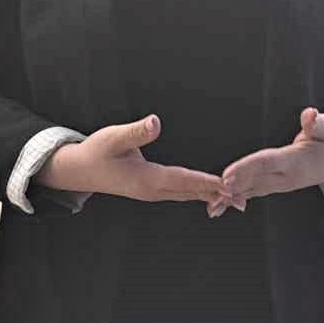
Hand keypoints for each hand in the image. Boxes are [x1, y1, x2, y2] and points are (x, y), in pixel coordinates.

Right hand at [38, 114, 228, 205]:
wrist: (80, 171)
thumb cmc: (95, 152)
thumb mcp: (112, 137)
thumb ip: (135, 132)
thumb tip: (156, 122)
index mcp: (146, 178)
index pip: (182, 180)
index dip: (205, 182)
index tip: (227, 185)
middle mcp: (152, 190)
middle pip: (190, 192)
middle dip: (217, 195)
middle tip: (243, 199)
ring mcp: (152, 192)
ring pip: (187, 195)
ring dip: (211, 196)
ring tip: (236, 200)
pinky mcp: (151, 190)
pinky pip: (180, 193)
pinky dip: (198, 193)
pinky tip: (211, 194)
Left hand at [210, 107, 323, 217]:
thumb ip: (318, 124)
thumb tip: (310, 115)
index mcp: (296, 161)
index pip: (267, 163)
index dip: (246, 169)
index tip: (228, 176)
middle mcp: (287, 177)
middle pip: (255, 180)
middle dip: (233, 187)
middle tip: (211, 193)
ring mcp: (283, 184)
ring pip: (254, 190)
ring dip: (233, 198)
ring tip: (212, 206)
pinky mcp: (279, 185)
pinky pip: (256, 191)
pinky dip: (239, 197)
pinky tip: (223, 204)